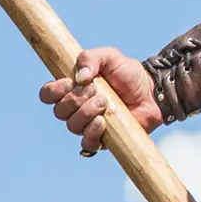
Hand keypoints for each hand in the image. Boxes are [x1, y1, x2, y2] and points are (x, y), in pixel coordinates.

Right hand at [39, 46, 163, 153]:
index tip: (70, 83)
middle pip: (59, 111)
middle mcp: (76, 108)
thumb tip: (79, 77)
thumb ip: (91, 58)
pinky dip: (92, 133)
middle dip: (76, 99)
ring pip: (72, 126)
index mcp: (72, 88)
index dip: (53, 91)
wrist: (152, 92)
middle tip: (96, 90)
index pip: (47, 94)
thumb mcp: (110, 57)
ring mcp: (88, 125)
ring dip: (86, 112)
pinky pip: (87, 144)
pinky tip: (102, 121)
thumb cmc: (129, 74)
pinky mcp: (102, 139)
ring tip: (105, 102)